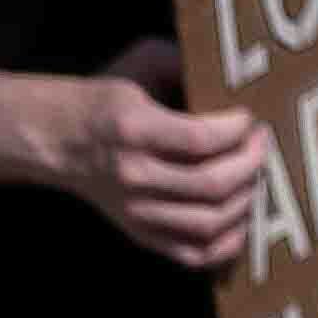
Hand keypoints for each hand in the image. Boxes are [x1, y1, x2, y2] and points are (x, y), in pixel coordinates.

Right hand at [49, 41, 263, 271]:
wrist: (57, 140)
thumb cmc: (104, 100)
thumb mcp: (139, 64)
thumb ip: (183, 62)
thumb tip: (231, 75)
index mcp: (132, 129)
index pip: (200, 140)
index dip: (237, 130)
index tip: (248, 118)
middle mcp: (133, 175)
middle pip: (211, 184)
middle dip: (251, 162)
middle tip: (260, 143)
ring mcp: (136, 211)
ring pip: (209, 223)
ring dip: (246, 200)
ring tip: (252, 176)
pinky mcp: (139, 233)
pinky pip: (194, 254)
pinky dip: (226, 244)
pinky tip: (239, 219)